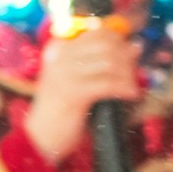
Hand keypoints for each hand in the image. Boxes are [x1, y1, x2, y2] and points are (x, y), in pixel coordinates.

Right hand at [23, 17, 144, 167]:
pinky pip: (108, 83)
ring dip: (127, 73)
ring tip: (132, 85)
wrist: (38, 138)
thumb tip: (134, 46)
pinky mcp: (74, 93)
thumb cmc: (60, 111)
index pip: (97, 33)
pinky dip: (124, 88)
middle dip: (126, 56)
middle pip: (106, 44)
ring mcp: (67, 75)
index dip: (119, 39)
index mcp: (60, 51)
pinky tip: (131, 95)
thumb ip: (96, 63)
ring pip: (109, 62)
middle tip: (135, 69)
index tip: (131, 50)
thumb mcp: (73, 80)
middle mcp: (62, 58)